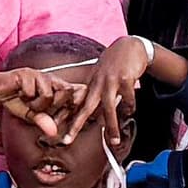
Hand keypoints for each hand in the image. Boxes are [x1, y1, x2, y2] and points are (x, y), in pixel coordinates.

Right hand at [0, 65, 93, 147]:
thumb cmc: (16, 100)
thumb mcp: (31, 115)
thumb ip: (43, 121)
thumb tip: (54, 133)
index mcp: (55, 86)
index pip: (75, 90)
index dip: (75, 102)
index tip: (68, 114)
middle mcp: (50, 79)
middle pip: (66, 92)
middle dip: (55, 108)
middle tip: (40, 111)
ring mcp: (39, 75)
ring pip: (49, 95)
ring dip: (37, 105)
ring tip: (27, 102)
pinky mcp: (28, 74)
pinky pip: (33, 92)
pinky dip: (26, 98)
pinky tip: (19, 94)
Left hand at [77, 33, 158, 158]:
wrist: (130, 46)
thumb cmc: (115, 65)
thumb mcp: (101, 77)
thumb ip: (96, 94)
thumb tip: (93, 116)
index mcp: (90, 84)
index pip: (76, 104)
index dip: (65, 118)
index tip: (57, 131)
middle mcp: (97, 83)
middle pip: (85, 108)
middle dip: (75, 126)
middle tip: (66, 141)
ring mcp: (110, 80)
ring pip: (108, 108)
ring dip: (111, 126)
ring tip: (114, 141)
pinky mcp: (125, 78)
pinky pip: (128, 99)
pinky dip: (130, 107)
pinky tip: (130, 110)